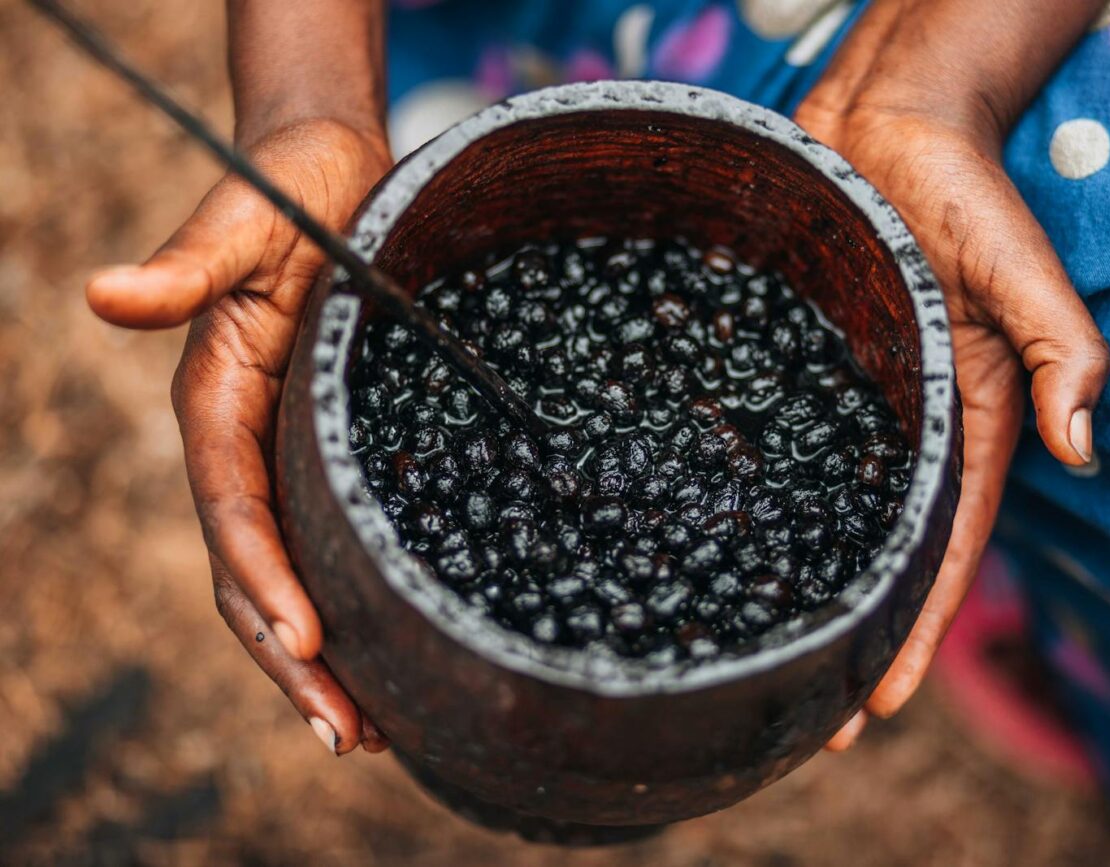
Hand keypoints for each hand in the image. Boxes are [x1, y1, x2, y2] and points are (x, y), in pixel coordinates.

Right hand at [86, 118, 392, 754]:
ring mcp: (288, 453)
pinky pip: (331, 540)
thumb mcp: (244, 226)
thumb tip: (102, 295)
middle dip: (294, 658)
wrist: (329, 172)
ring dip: (322, 657)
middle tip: (348, 733)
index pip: (234, 509)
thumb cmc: (289, 190)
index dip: (263, 578)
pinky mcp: (333, 449)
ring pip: (292, 573)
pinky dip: (352, 602)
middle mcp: (245, 442)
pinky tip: (392, 651)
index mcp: (217, 402)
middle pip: (255, 571)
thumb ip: (184, 269)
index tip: (305, 645)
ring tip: (372, 729)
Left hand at [798, 0, 1109, 748]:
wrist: (884, 120)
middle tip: (818, 722)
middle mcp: (906, 422)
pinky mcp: (797, 364)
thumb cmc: (965, 188)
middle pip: (880, 549)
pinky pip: (775, 447)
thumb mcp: (1027, 269)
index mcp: (969, 416)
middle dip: (856, 636)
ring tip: (762, 658)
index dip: (920, 626)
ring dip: (802, 586)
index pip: (946, 543)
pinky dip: (755, 503)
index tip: (888, 701)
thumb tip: (1080, 448)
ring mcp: (848, 398)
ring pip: (822, 513)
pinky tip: (715, 547)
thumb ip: (1065, 352)